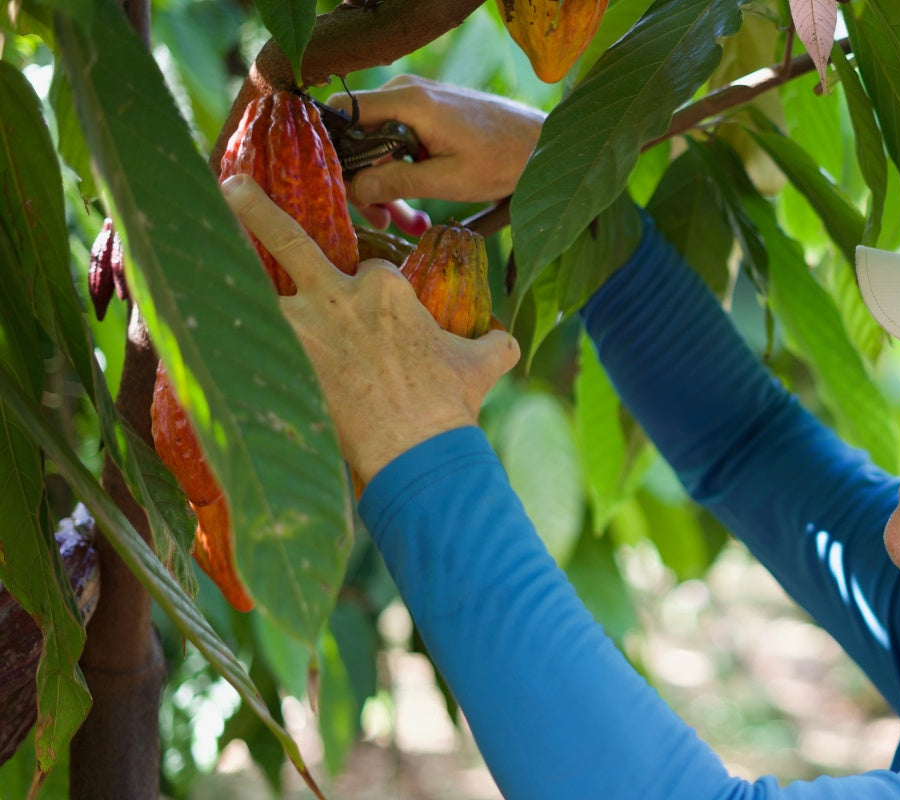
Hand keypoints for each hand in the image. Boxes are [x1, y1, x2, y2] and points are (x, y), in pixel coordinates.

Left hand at [222, 174, 520, 483]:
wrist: (416, 448)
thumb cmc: (450, 405)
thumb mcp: (485, 365)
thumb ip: (494, 341)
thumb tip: (506, 338)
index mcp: (389, 288)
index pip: (367, 270)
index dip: (366, 288)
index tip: (365, 314)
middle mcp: (341, 294)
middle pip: (292, 241)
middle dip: (257, 210)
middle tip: (231, 185)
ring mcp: (305, 325)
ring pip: (255, 284)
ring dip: (226, 268)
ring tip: (195, 254)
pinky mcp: (282, 359)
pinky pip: (239, 333)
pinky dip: (214, 326)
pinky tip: (183, 315)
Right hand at [327, 75, 545, 223]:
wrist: (542, 144)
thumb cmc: (504, 160)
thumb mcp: (448, 180)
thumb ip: (398, 183)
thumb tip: (354, 189)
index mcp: (408, 101)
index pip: (341, 112)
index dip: (332, 152)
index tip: (341, 191)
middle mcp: (405, 92)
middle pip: (356, 136)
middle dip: (365, 182)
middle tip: (382, 221)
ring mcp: (414, 101)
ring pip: (376, 146)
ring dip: (386, 187)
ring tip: (409, 223)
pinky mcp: (425, 115)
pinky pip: (396, 144)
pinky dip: (402, 175)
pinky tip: (418, 211)